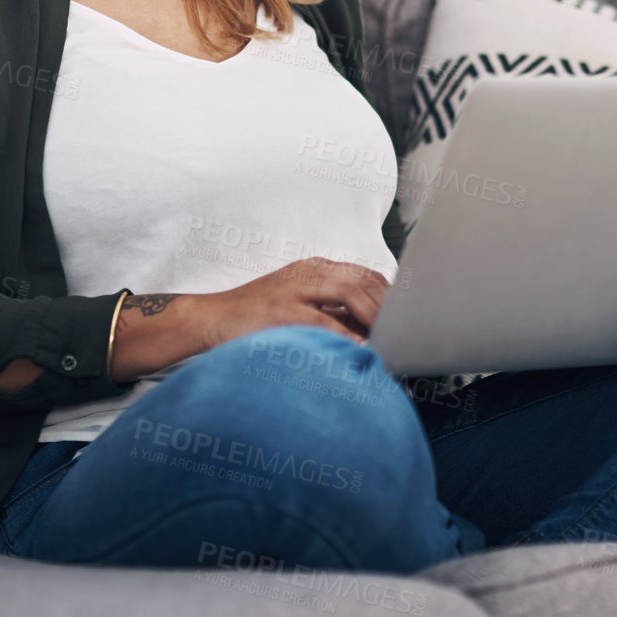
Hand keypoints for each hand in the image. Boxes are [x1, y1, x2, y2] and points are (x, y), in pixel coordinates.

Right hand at [193, 257, 389, 349]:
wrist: (208, 320)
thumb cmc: (255, 318)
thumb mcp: (298, 306)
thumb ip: (332, 313)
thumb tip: (372, 332)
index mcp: (314, 269)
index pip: (364, 274)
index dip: (390, 295)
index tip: (407, 316)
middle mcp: (306, 273)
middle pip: (362, 280)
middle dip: (388, 306)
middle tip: (406, 331)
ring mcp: (292, 288)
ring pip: (348, 291)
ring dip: (374, 315)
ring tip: (391, 337)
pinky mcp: (279, 309)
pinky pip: (320, 319)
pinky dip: (344, 333)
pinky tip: (359, 347)